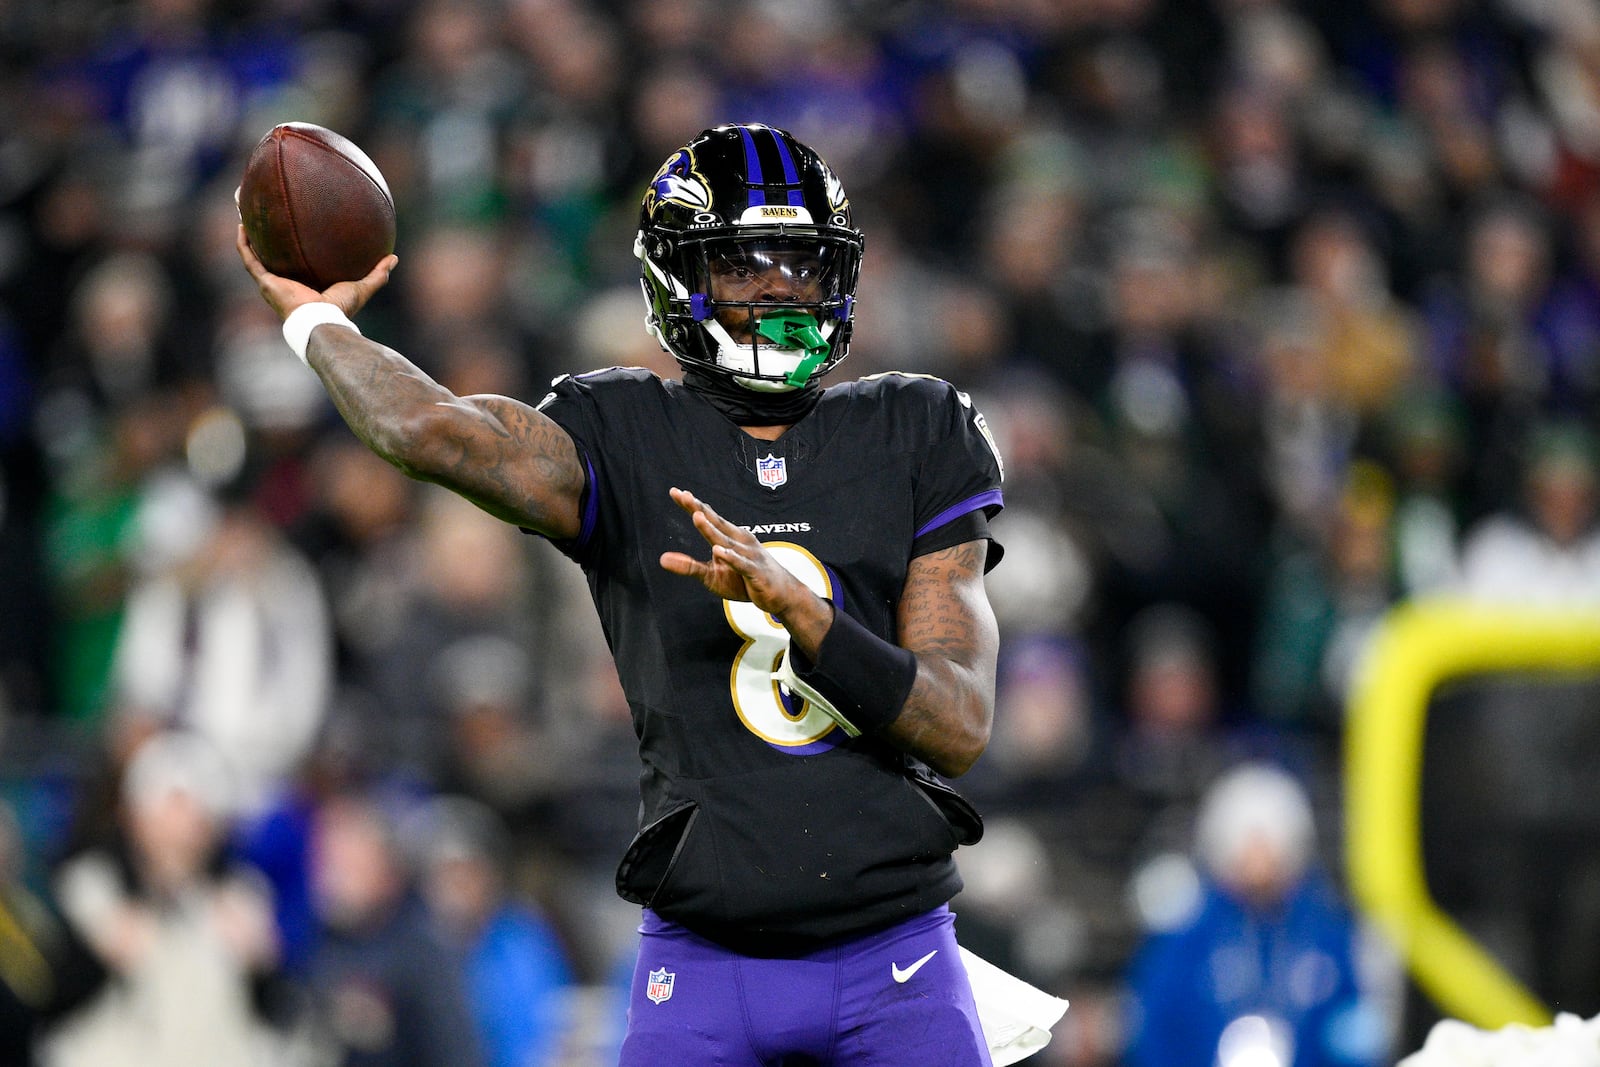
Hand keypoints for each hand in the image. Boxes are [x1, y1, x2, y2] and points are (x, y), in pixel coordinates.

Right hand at [235, 213, 396, 321]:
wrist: (322, 321)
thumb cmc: (340, 309)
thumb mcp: (361, 287)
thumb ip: (377, 274)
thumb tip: (394, 258)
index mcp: (303, 286)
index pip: (295, 265)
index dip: (291, 250)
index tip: (293, 232)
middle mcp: (284, 284)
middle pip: (271, 257)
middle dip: (265, 240)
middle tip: (264, 219)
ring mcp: (272, 283)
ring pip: (255, 255)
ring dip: (249, 236)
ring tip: (245, 214)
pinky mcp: (265, 282)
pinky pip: (249, 258)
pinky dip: (244, 242)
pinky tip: (243, 224)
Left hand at [659, 487, 814, 618]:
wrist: (783, 595)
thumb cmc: (746, 582)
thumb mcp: (712, 576)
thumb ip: (689, 566)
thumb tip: (662, 559)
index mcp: (729, 538)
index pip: (708, 518)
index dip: (692, 506)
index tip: (675, 492)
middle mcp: (740, 541)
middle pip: (716, 523)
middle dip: (699, 509)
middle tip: (683, 495)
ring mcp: (749, 555)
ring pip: (726, 541)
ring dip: (711, 529)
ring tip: (696, 516)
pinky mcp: (756, 572)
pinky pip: (741, 564)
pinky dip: (730, 558)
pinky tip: (718, 551)